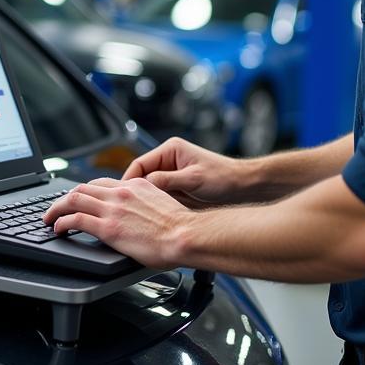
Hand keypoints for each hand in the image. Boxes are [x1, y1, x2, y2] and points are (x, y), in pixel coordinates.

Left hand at [43, 177, 192, 268]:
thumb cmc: (181, 227)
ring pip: (73, 199)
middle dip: (65, 198)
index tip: (78, 199)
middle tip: (56, 208)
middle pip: (83, 187)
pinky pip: (75, 219)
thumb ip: (146, 204)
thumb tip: (142, 213)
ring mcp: (113, 209)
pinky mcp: (108, 227)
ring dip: (56, 208)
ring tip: (49, 218)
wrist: (186, 235)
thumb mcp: (163, 204)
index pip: (101, 182)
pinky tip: (58, 228)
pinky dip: (62, 222)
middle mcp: (121, 192)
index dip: (85, 191)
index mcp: (135, 185)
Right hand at [122, 137, 251, 205]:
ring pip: (149, 187)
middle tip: (126, 209)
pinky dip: (155, 204)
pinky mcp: (177, 186)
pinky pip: (160, 195)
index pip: (139, 164)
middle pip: (141, 176)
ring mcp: (173, 173)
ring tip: (138, 214)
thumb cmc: (223, 178)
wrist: (243, 187)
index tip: (121, 196)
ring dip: (145, 199)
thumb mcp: (193, 179)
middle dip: (134, 192)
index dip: (128, 181)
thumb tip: (144, 185)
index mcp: (170, 149)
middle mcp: (169, 159)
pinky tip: (153, 215)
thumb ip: (167, 181)